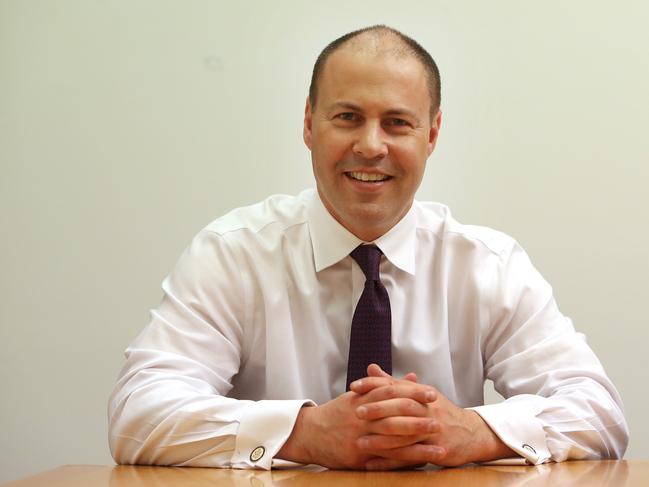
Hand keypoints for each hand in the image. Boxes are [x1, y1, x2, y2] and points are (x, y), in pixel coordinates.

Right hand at [277, 368, 433, 468]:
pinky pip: (385, 459)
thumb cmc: (338, 413)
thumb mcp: (360, 395)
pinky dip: (404, 461)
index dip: (412, 392)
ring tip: (439, 446)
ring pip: (393, 440)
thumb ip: (387, 386)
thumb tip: (414, 378)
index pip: (391, 391)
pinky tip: (421, 462)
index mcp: (363, 398)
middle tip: (440, 419)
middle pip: (394, 415)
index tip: (431, 393)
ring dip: (418, 444)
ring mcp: (360, 436)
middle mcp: (362, 416)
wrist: (310, 433)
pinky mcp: (358, 456)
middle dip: (419, 418)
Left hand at [350, 366, 515, 469]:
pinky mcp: (437, 450)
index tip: (353, 387)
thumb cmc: (439, 412)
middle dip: (378, 409)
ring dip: (382, 439)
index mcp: (422, 393)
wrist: (472, 433)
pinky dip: (391, 461)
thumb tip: (371, 368)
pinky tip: (373, 463)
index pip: (396, 385)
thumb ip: (393, 382)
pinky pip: (411, 457)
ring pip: (406, 434)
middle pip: (402, 406)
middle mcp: (429, 409)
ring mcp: (434, 430)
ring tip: (360, 442)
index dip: (374, 385)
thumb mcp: (419, 393)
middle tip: (357, 412)